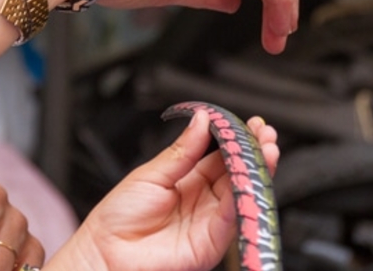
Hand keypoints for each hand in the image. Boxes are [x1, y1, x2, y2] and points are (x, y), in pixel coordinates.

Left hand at [49, 110, 278, 270]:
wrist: (106, 252)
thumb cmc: (119, 216)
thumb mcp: (152, 173)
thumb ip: (183, 151)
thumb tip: (202, 120)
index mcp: (188, 178)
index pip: (221, 155)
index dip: (236, 140)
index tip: (250, 124)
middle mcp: (203, 199)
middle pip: (237, 173)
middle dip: (254, 153)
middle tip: (264, 134)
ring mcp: (209, 220)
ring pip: (241, 193)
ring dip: (257, 172)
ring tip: (266, 151)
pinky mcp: (211, 242)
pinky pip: (232, 219)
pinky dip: (244, 199)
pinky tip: (249, 179)